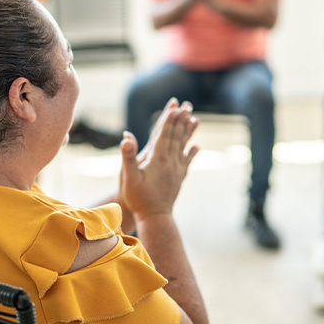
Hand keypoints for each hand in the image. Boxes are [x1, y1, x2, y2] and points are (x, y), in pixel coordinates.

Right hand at [119, 99, 198, 217]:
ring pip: (184, 146)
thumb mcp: (129, 177)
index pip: (165, 134)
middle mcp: (171, 162)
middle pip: (176, 136)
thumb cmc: (139, 199)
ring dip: (188, 131)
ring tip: (195, 119)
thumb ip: (128, 157)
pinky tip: (197, 146)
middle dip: (180, 120)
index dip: (169, 119)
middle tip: (187, 106)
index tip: (175, 106)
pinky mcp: (179, 178)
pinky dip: (192, 152)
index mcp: (158, 159)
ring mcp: (177, 170)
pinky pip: (187, 161)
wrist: (155, 217)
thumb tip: (126, 137)